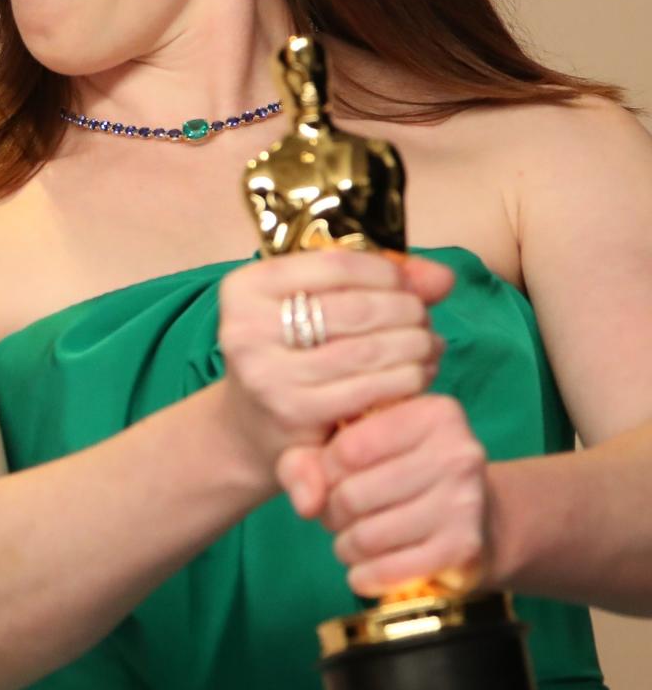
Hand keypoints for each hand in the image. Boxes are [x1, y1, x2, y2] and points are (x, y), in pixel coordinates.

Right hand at [216, 248, 454, 487]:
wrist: (253, 425)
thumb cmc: (292, 351)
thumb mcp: (313, 304)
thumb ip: (376, 281)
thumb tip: (442, 277)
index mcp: (246, 287)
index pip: (336, 264)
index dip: (386, 271)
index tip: (407, 284)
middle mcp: (246, 328)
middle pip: (356, 307)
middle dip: (406, 310)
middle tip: (425, 319)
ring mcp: (267, 374)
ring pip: (368, 349)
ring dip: (414, 344)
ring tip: (429, 345)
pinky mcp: (294, 413)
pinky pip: (370, 387)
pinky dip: (406, 377)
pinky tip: (418, 373)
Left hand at [276, 394, 490, 596]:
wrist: (476, 519)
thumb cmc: (403, 472)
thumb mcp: (359, 446)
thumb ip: (310, 459)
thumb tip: (305, 501)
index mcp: (432, 412)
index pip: (348, 447)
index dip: (324, 471)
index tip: (332, 479)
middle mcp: (457, 451)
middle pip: (352, 494)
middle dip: (332, 513)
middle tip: (337, 516)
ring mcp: (465, 500)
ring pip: (368, 535)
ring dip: (345, 547)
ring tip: (349, 541)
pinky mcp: (464, 547)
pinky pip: (390, 570)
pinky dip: (364, 576)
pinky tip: (363, 570)